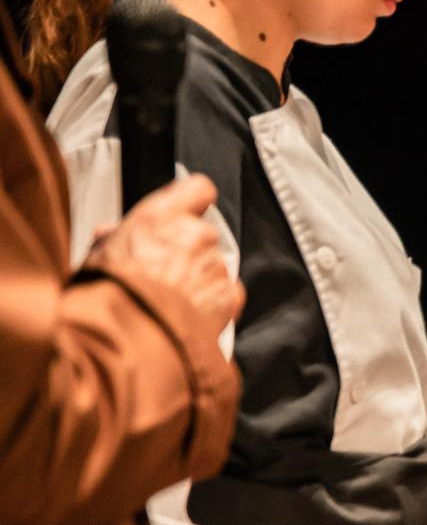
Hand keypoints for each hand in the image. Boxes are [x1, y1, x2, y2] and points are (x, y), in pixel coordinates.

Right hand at [90, 174, 243, 342]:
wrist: (127, 335)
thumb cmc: (107, 295)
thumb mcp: (98, 256)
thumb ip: (113, 239)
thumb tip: (109, 234)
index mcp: (162, 216)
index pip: (197, 188)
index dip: (193, 201)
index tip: (186, 212)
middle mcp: (196, 234)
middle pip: (203, 235)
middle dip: (187, 252)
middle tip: (163, 273)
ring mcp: (216, 264)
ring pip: (214, 266)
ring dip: (199, 280)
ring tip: (170, 301)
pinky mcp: (229, 294)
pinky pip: (226, 294)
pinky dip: (213, 304)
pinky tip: (188, 314)